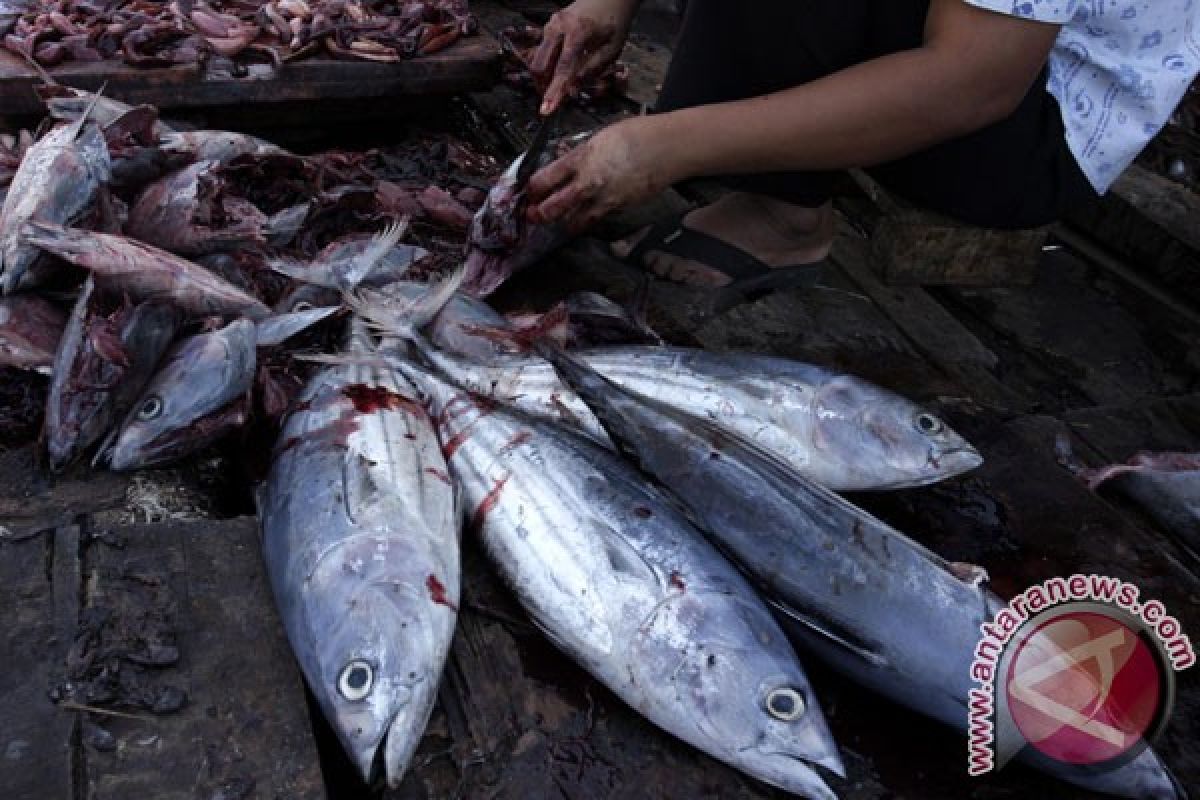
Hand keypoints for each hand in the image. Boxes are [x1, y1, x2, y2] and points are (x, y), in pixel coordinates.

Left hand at [525, 116, 676, 232]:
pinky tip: (583, 216)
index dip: (531, 189)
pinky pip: (595, 220)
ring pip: (573, 222)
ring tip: (558, 218)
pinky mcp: (618, 209)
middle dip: (538, 214)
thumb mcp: (599, 137)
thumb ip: (579, 153)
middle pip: (552, 208)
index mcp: (580, 159)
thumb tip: (564, 161)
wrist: (667, 148)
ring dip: (562, 221)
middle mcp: (588, 183)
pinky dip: (585, 221)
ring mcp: (603, 199)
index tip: (529, 190)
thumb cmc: (637, 136)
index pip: (543, 180)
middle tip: (534, 213)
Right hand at [529, 0, 638, 114]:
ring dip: (544, 76)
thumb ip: (592, 70)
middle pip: (540, 64)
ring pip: (538, 58)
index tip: (546, 108)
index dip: (554, 92)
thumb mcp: (611, 49)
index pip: (562, 69)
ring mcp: (552, 25)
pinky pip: (542, 50)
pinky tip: (557, 71)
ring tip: (555, 85)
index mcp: (578, 33)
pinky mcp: (550, 26)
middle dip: (543, 85)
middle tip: (552, 98)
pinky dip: (547, 64)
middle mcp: (560, 27)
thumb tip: (573, 89)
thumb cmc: (614, 22)